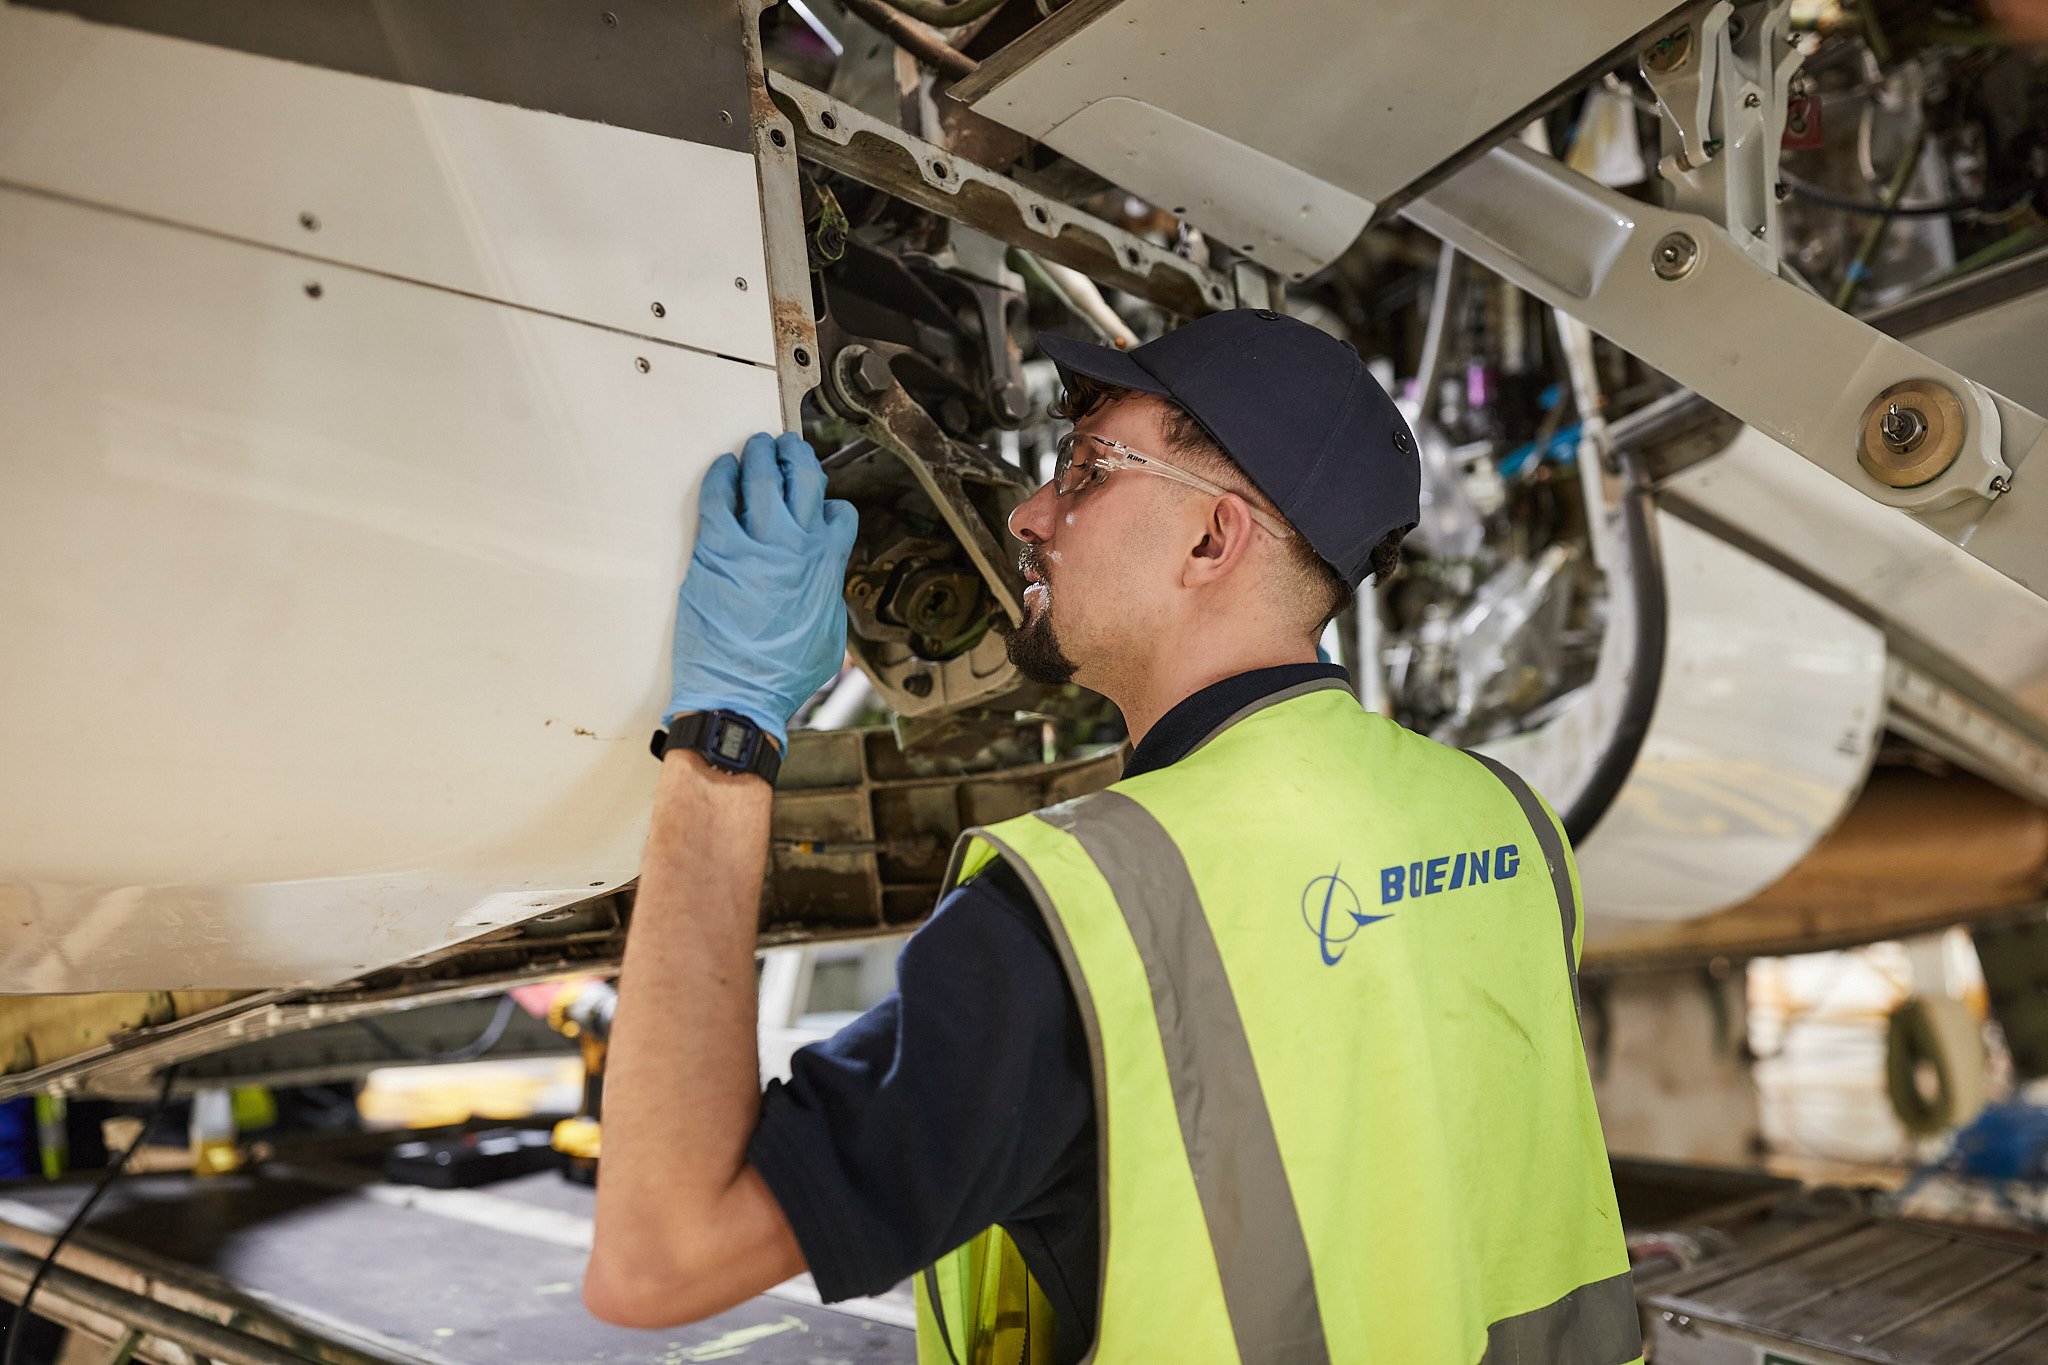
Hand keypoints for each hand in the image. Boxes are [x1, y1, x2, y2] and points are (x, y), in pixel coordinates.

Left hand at [666, 432, 858, 747]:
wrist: (739, 693)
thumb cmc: (783, 675)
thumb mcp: (829, 634)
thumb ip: (827, 594)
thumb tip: (823, 578)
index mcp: (826, 566)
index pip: (838, 513)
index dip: (830, 504)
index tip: (819, 502)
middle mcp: (796, 546)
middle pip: (802, 479)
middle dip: (796, 456)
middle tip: (786, 446)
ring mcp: (755, 544)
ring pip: (762, 478)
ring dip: (759, 455)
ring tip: (756, 446)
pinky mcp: (717, 550)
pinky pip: (719, 498)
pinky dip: (721, 477)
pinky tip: (723, 469)